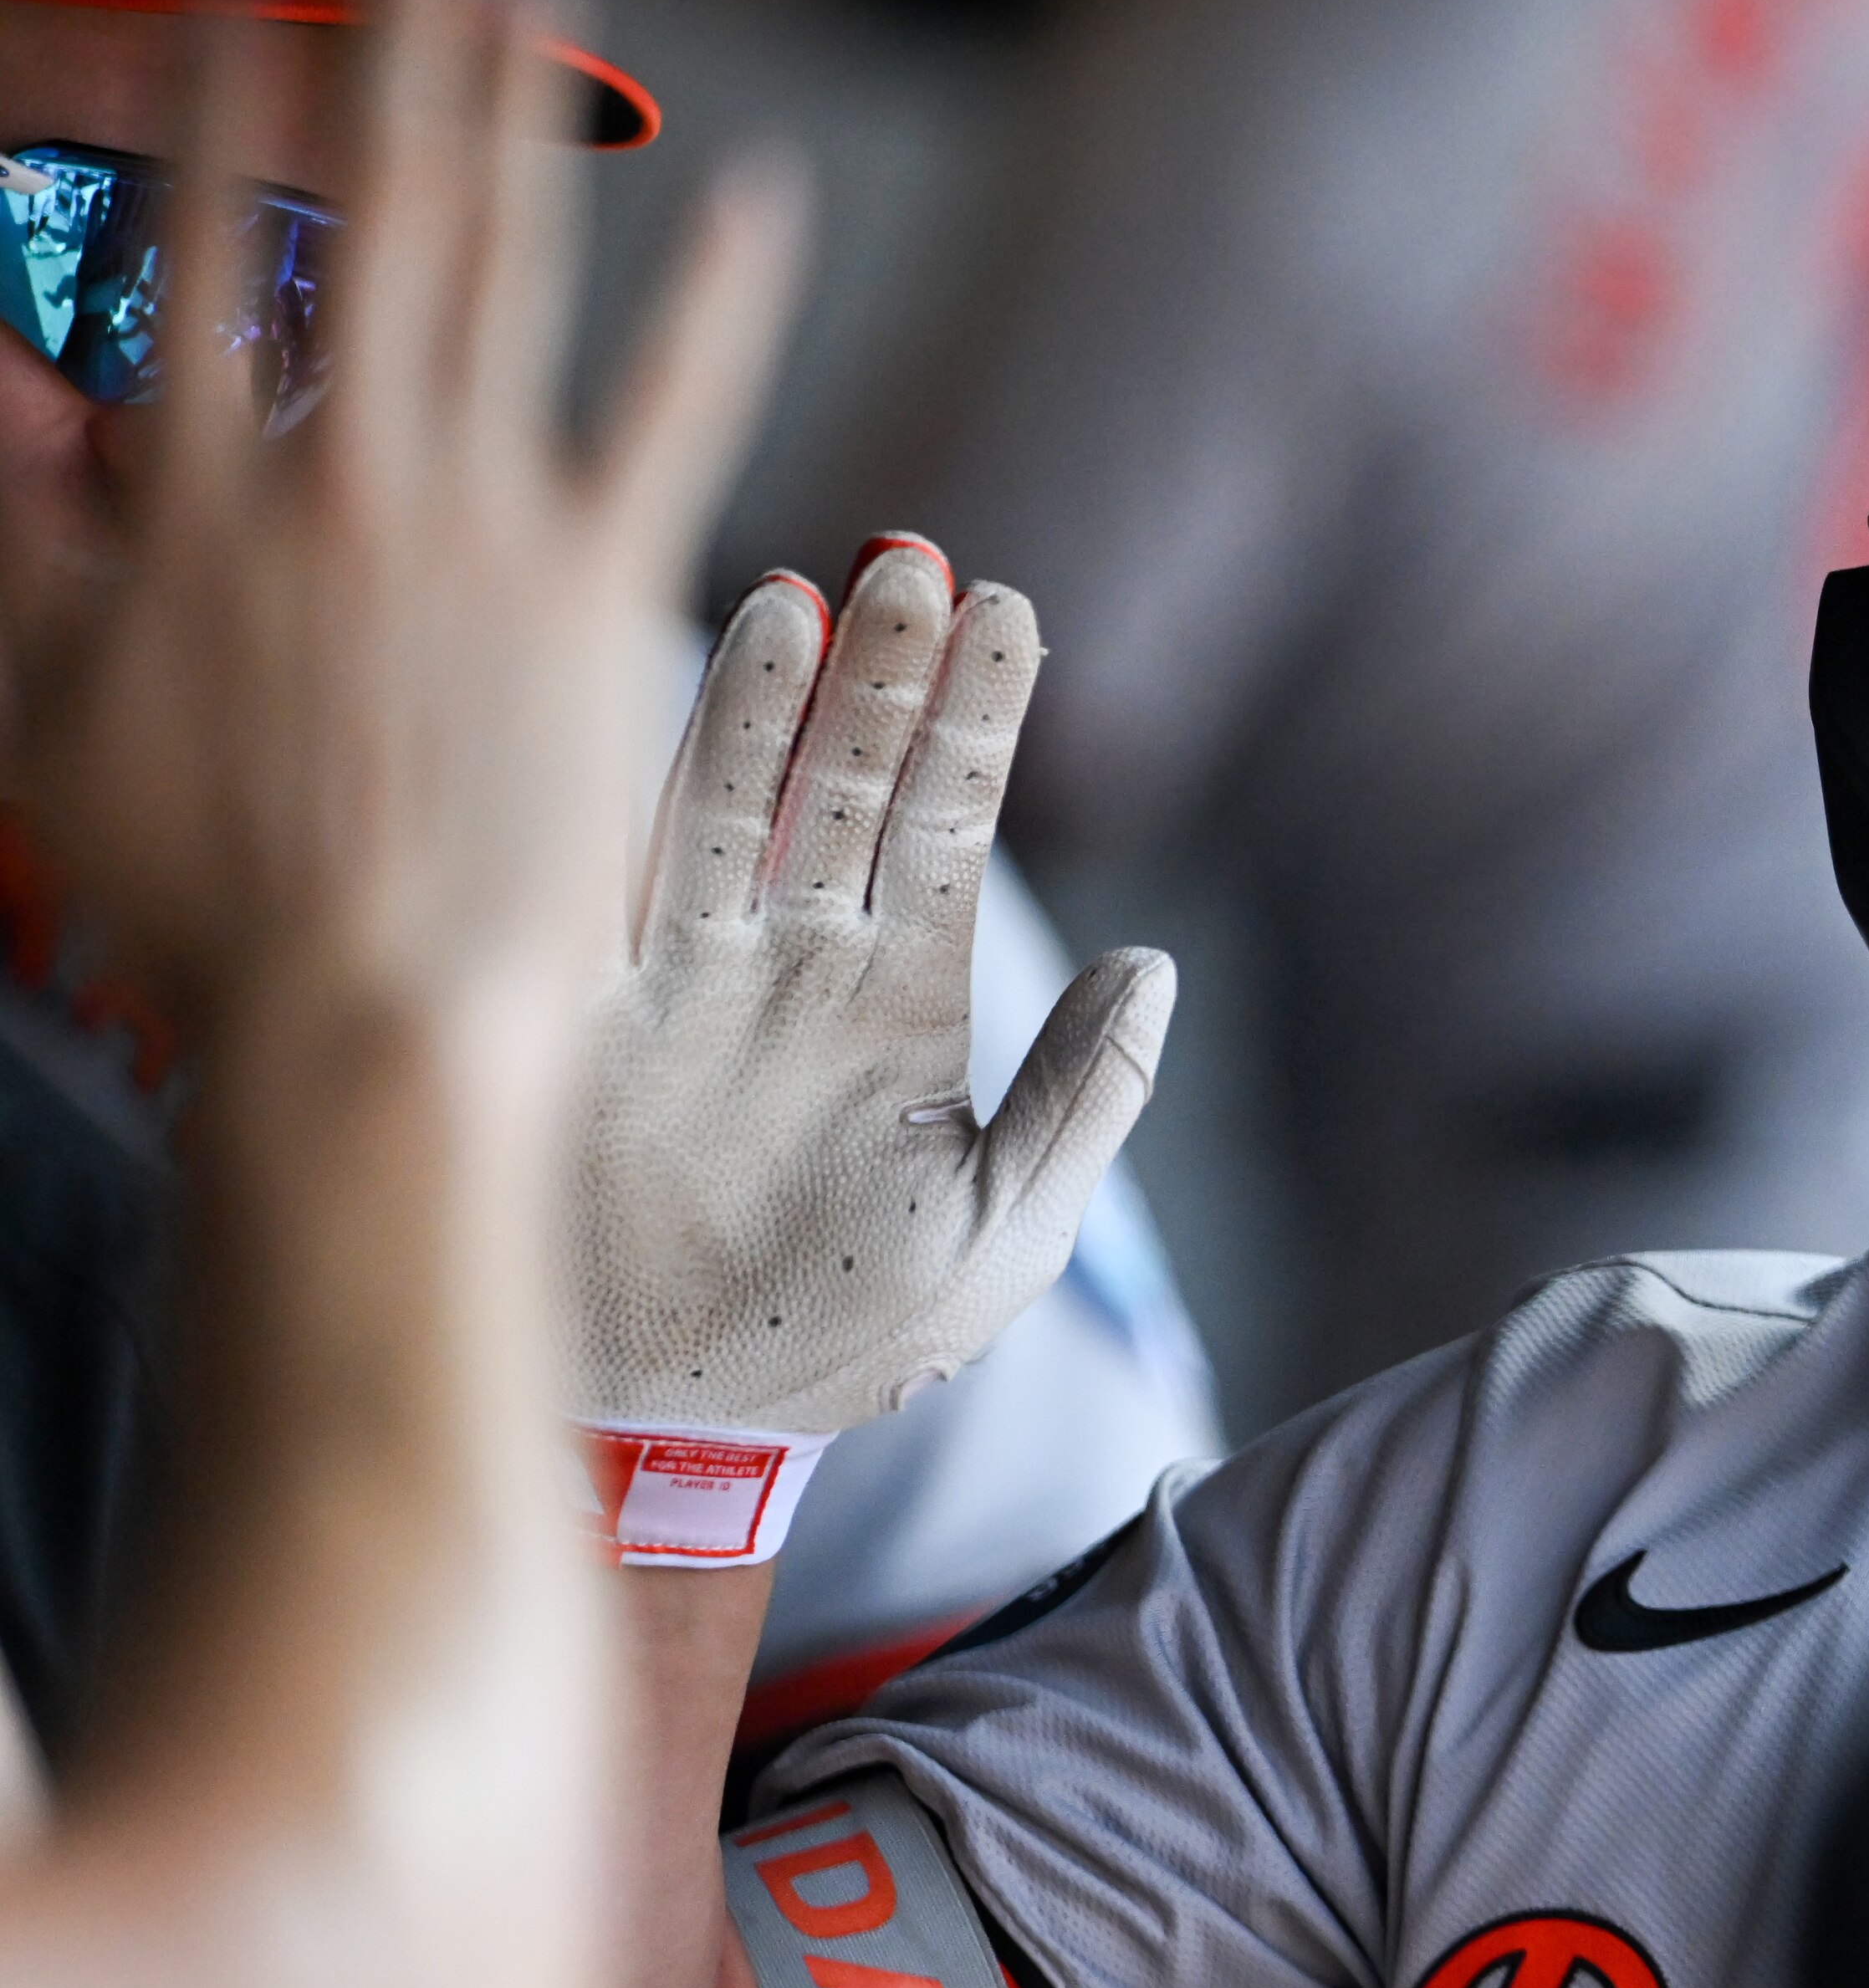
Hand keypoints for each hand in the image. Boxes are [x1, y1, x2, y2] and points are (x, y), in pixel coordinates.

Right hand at [0, 0, 802, 1049]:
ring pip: (503, 267)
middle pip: (370, 212)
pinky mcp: (601, 589)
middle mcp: (344, 475)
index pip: (205, 251)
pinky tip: (765, 196)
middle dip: (391, 48)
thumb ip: (26, 540)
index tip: (237, 12)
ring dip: (516, 109)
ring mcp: (481, 523)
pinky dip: (725, 299)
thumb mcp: (48, 707)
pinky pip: (677, 413)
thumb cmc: (213, 896)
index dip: (220, 110)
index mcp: (202, 497)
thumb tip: (3, 406)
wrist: (363, 1014)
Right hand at [570, 539, 1171, 1432]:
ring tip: (820, 583)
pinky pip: (623, 869)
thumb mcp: (1004, 1231)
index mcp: (902, 1009)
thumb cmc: (847, 1342)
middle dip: (891, 673)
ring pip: (744, 798)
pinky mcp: (593, 1013)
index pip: (952, 830)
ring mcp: (693, 980)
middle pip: (854, 783)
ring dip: (781, 691)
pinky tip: (679, 689)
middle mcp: (798, 970)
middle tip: (921, 559)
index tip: (1014, 610)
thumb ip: (1086, 1099)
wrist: (681, 1428)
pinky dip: (653, 773)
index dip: (983, 721)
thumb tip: (1156, 968)